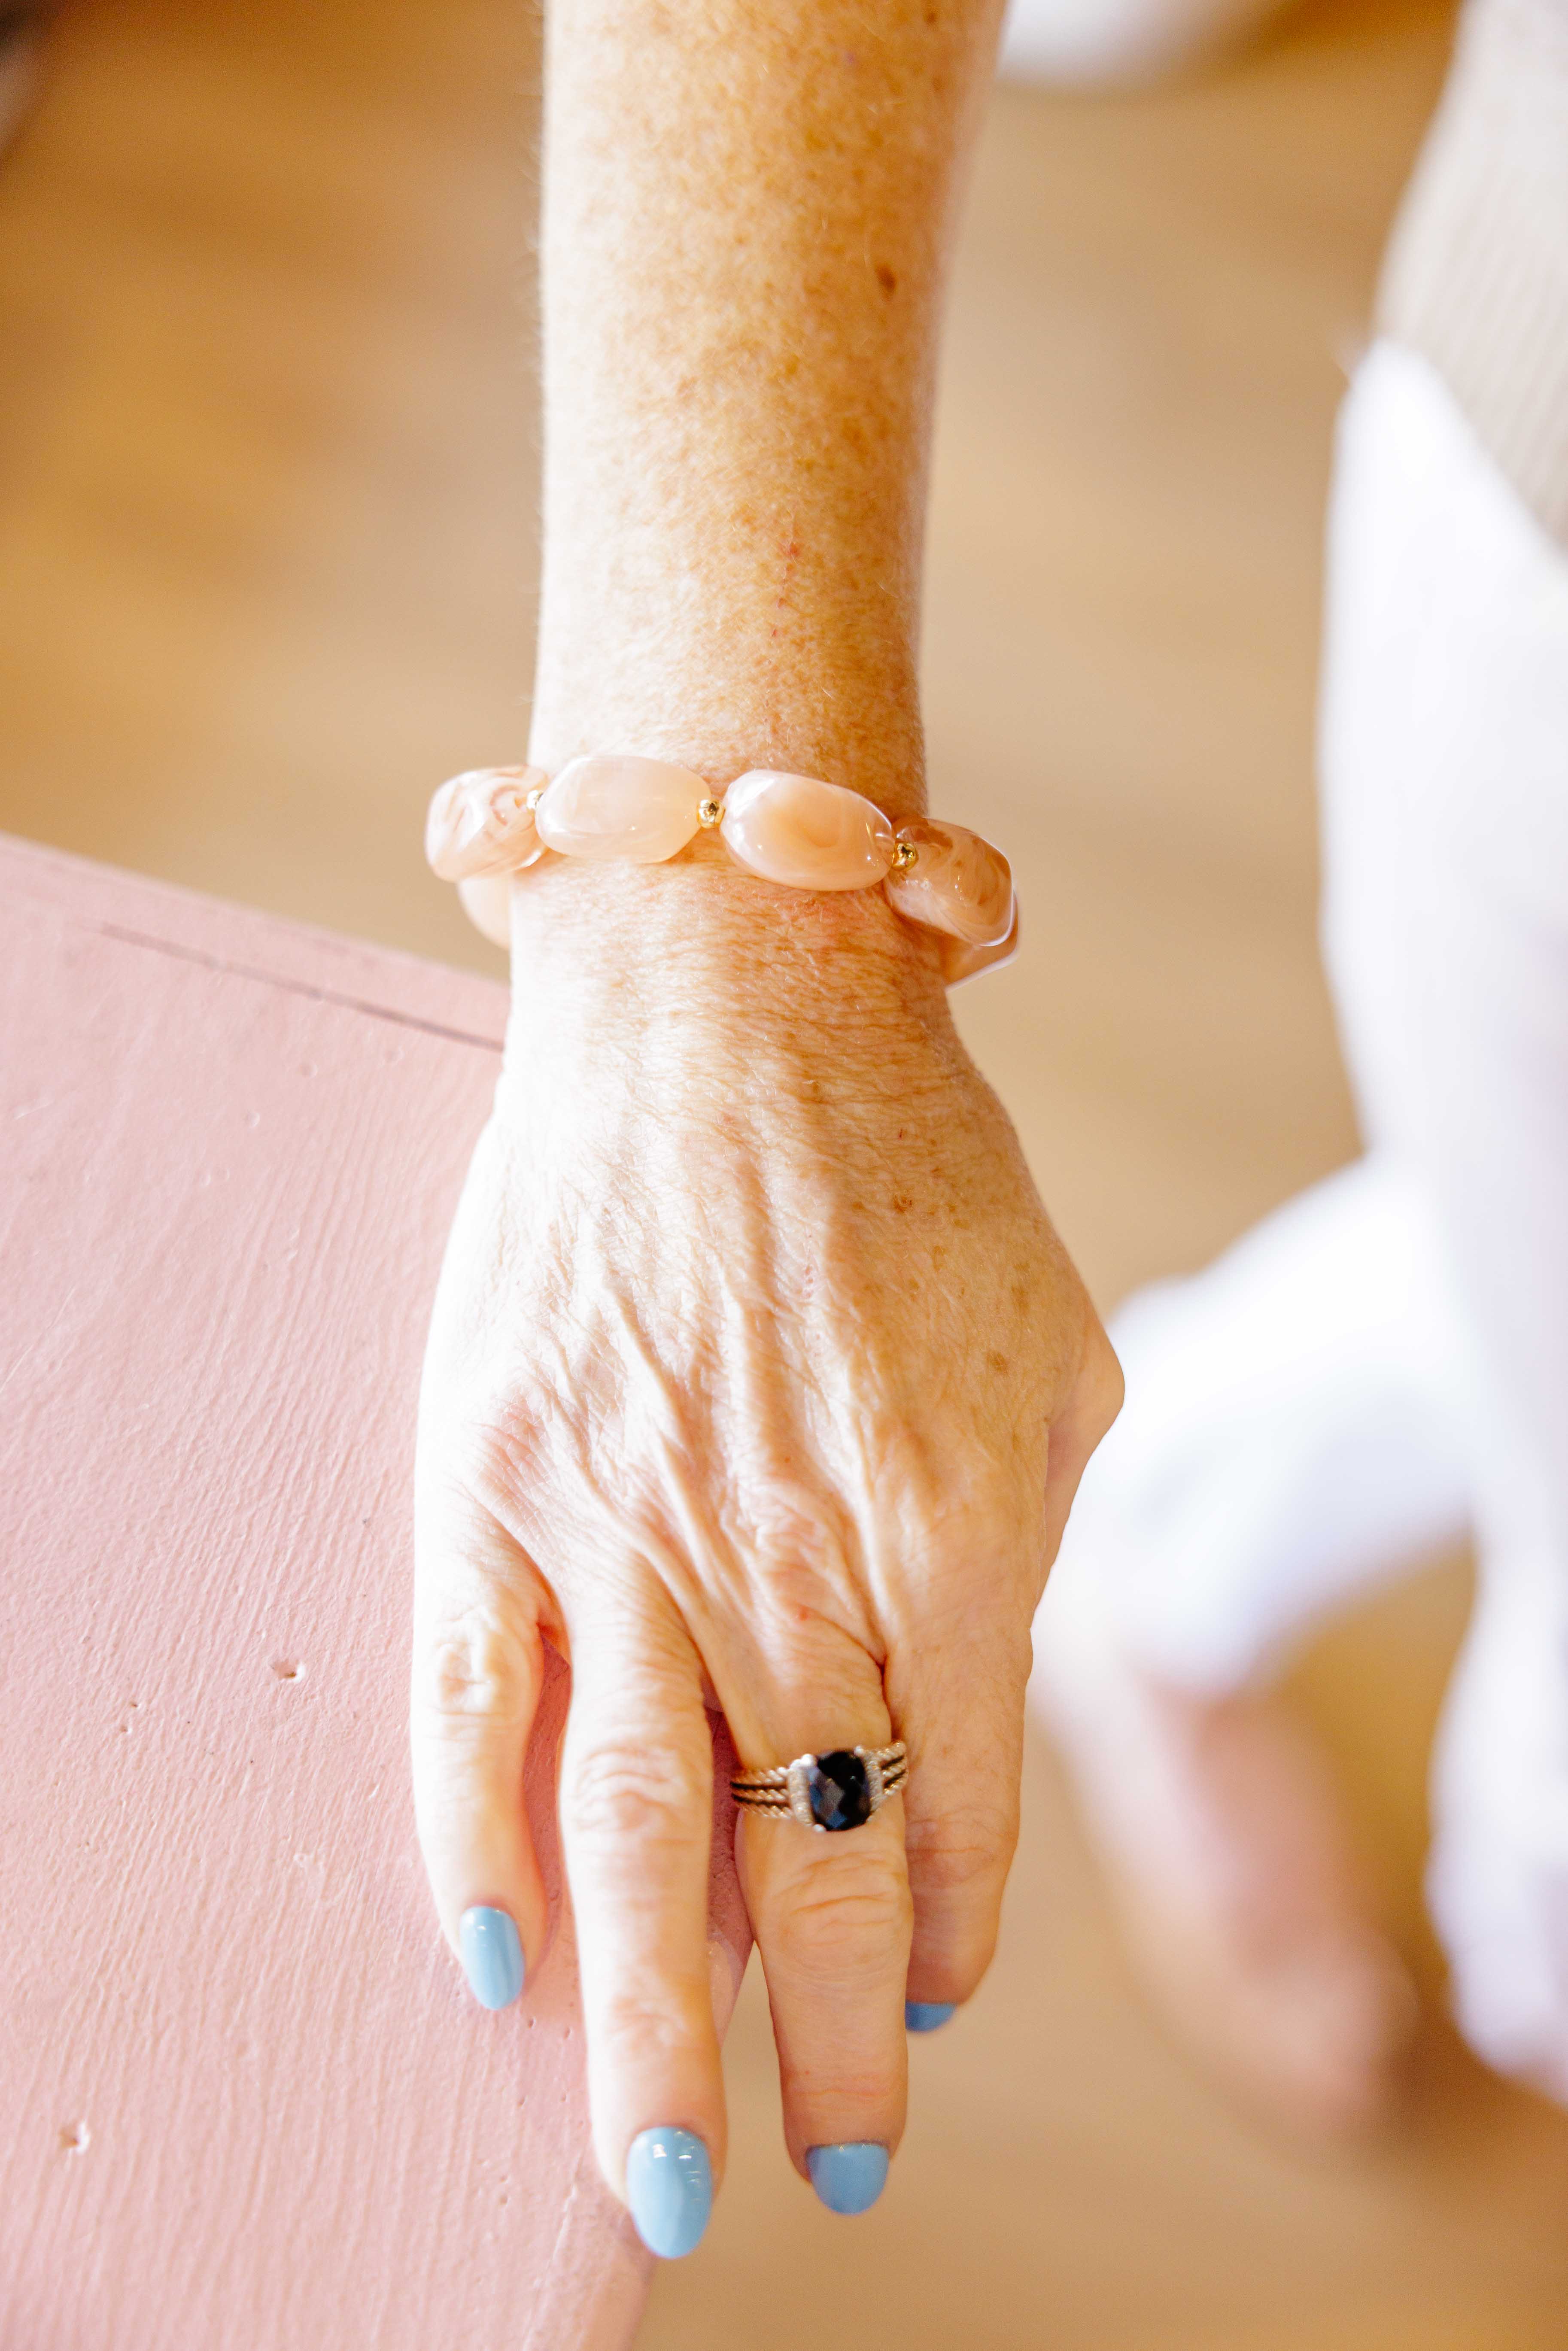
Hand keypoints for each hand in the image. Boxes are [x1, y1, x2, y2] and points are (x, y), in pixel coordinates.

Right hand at [410, 859, 1120, 2247]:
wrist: (732, 997)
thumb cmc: (912, 1167)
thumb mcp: (1055, 1350)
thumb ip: (1030, 1541)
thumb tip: (959, 1717)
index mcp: (947, 1526)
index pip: (950, 1800)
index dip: (937, 1930)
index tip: (917, 2004)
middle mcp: (783, 1554)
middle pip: (799, 1857)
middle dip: (818, 2047)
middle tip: (828, 2175)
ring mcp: (619, 1523)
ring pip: (628, 1831)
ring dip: (653, 2021)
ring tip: (661, 2170)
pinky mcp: (490, 1475)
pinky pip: (470, 1701)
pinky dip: (475, 1848)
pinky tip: (497, 1964)